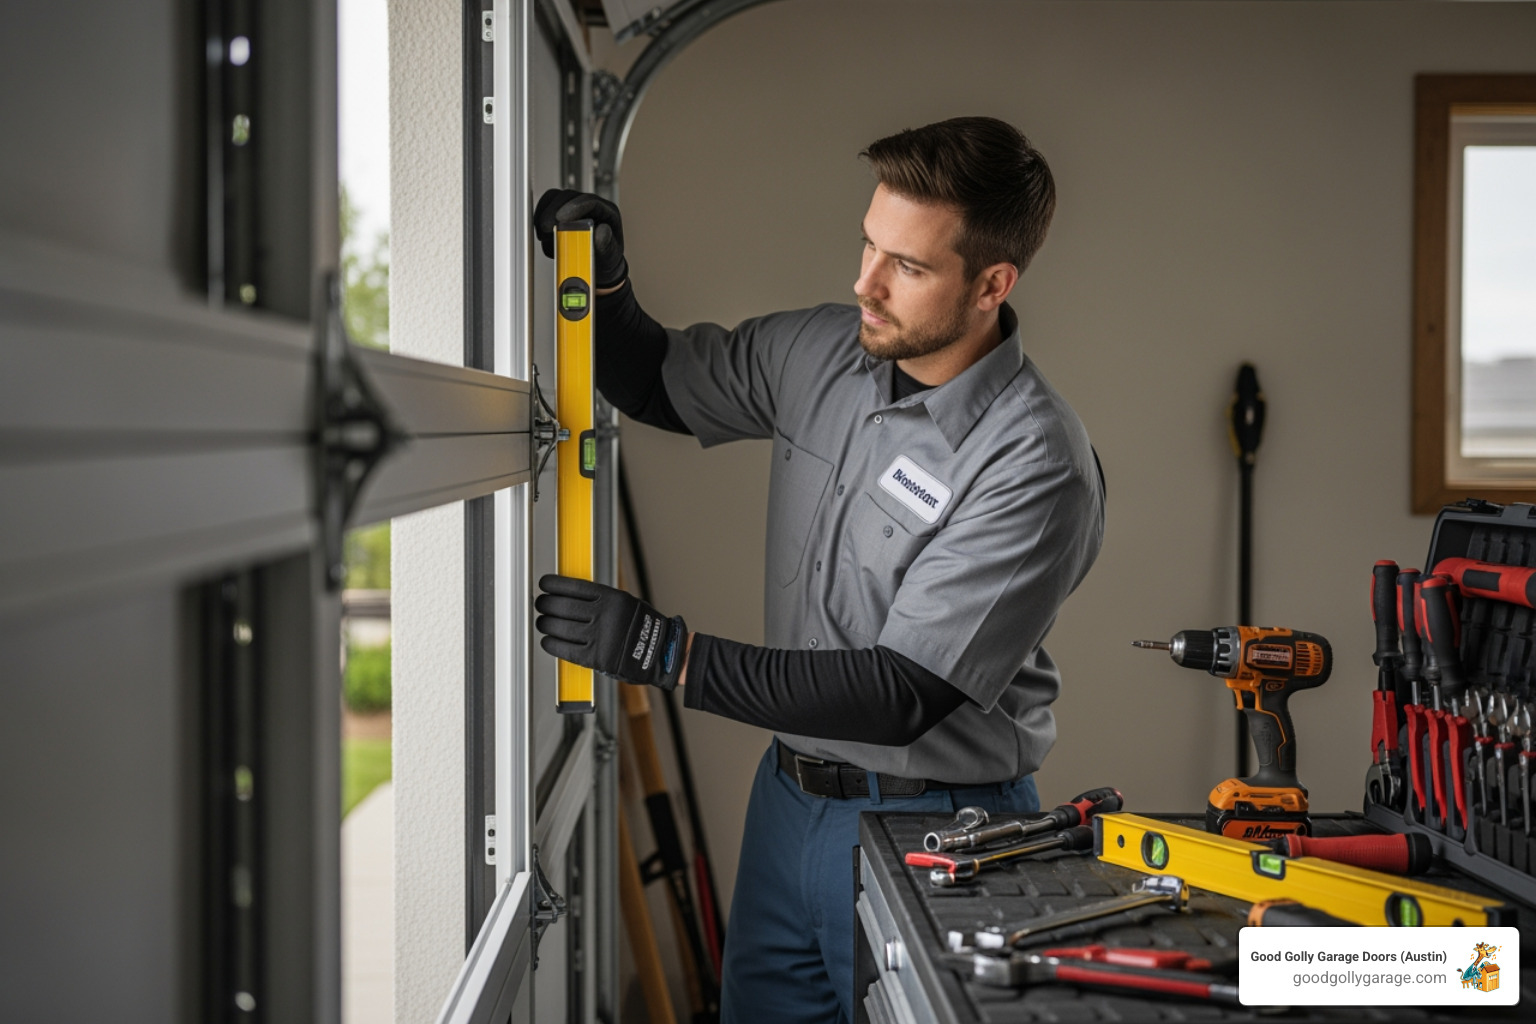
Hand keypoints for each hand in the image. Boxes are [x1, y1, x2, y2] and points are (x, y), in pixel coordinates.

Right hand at [532, 188, 628, 289]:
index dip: (574, 207)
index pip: (590, 201)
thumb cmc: (606, 259)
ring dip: (545, 216)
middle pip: (568, 197)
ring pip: (554, 199)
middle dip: (554, 211)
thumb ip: (607, 244)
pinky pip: (546, 207)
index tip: (561, 218)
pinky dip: (540, 219)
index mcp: (607, 212)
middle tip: (546, 229)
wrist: (599, 266)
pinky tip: (542, 235)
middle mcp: (589, 206)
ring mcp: (574, 207)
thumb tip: (601, 230)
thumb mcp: (611, 256)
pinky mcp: (560, 211)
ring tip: (545, 236)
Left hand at [534, 574, 687, 690]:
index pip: (573, 586)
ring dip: (545, 624)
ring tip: (542, 622)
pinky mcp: (596, 657)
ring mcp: (599, 636)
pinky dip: (552, 644)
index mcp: (612, 597)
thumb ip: (600, 599)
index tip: (544, 584)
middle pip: (562, 606)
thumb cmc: (643, 627)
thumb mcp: (625, 602)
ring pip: (560, 627)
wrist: (660, 653)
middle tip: (541, 604)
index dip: (553, 585)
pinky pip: (565, 649)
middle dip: (545, 604)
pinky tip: (547, 640)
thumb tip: (570, 595)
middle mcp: (604, 615)